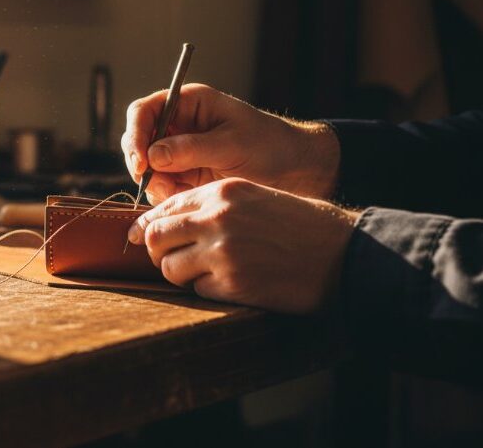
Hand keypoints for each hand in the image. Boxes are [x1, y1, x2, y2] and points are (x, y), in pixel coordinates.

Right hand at [121, 84, 339, 204]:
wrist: (298, 172)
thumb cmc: (271, 146)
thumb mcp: (233, 144)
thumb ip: (192, 149)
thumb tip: (153, 155)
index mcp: (189, 104)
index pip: (145, 111)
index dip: (136, 133)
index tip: (141, 160)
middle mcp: (179, 126)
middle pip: (139, 139)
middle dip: (141, 162)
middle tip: (152, 182)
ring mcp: (181, 152)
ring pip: (147, 167)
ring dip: (154, 182)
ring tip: (175, 193)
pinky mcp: (187, 177)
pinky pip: (162, 186)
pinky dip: (165, 196)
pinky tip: (182, 200)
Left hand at [127, 178, 359, 313]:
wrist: (343, 253)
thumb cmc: (299, 225)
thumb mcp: (254, 198)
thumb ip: (211, 206)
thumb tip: (161, 223)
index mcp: (222, 192)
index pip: (165, 207)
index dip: (148, 225)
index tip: (140, 237)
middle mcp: (217, 217)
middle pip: (156, 237)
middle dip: (157, 252)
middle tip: (171, 260)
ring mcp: (222, 251)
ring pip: (170, 268)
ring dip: (181, 275)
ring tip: (207, 274)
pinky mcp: (232, 283)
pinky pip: (198, 290)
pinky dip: (208, 291)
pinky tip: (234, 284)